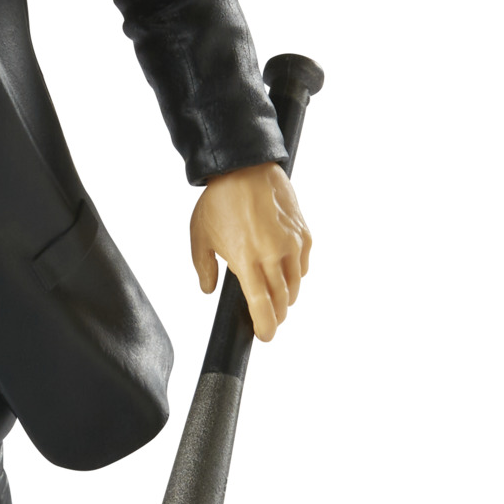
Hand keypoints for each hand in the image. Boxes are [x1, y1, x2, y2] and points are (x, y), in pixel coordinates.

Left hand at [188, 162, 311, 341]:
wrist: (246, 167)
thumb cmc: (219, 200)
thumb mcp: (200, 236)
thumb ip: (204, 267)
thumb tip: (210, 290)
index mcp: (246, 260)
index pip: (262, 305)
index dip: (266, 326)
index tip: (265, 336)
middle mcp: (274, 255)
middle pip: (282, 301)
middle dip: (276, 315)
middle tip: (268, 320)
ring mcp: (293, 245)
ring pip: (295, 285)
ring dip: (286, 296)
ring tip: (274, 297)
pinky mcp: (304, 234)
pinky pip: (303, 265)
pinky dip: (295, 274)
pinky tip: (282, 270)